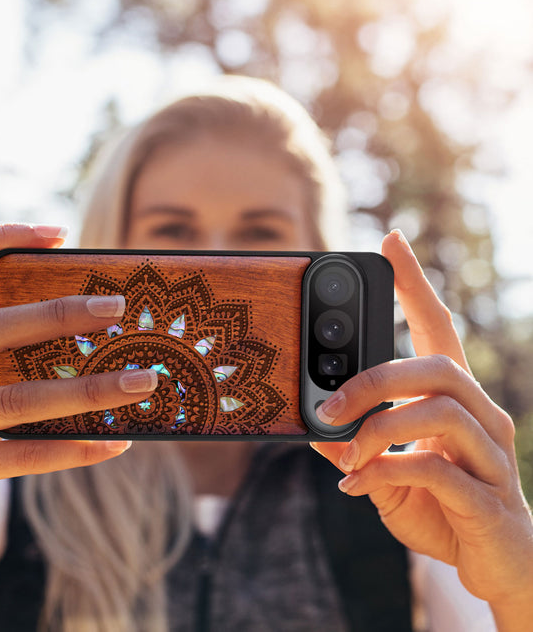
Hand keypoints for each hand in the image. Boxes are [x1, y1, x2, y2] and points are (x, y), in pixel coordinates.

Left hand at [311, 230, 532, 624]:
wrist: (496, 567)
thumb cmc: (442, 508)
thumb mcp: (385, 471)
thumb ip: (355, 446)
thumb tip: (313, 427)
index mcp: (455, 400)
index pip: (438, 327)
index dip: (415, 284)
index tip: (391, 241)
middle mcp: (482, 416)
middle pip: (437, 366)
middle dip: (374, 379)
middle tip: (328, 404)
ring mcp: (492, 455)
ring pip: (440, 411)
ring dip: (378, 429)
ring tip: (345, 454)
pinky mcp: (490, 498)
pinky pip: (437, 469)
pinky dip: (386, 472)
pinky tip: (358, 486)